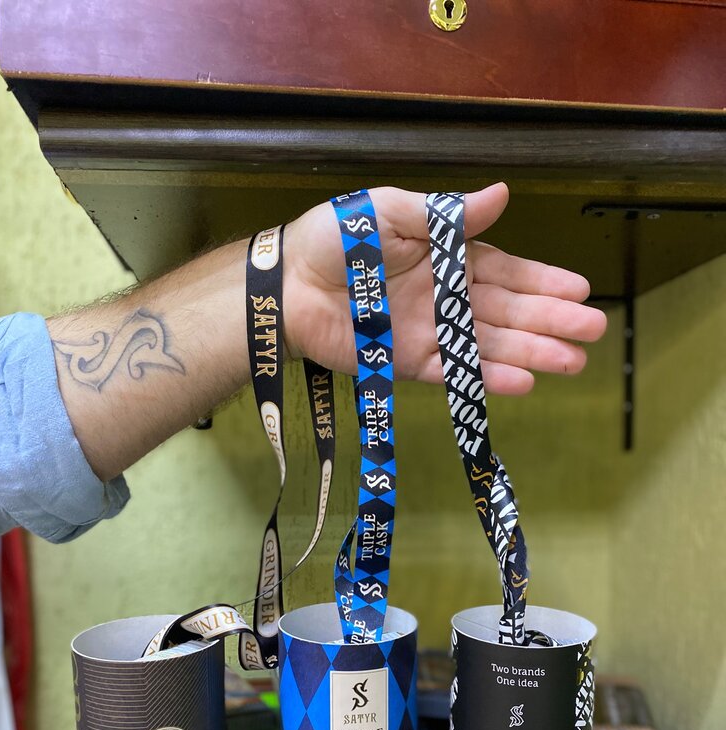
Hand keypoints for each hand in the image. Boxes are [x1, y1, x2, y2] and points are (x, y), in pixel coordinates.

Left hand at [283, 184, 606, 394]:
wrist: (288, 284)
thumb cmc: (336, 238)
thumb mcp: (394, 211)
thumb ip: (447, 213)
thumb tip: (503, 194)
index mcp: (446, 258)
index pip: (506, 272)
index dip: (543, 282)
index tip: (579, 291)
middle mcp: (445, 298)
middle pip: (508, 312)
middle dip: (551, 321)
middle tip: (593, 331)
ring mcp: (429, 333)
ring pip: (490, 346)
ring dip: (531, 354)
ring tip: (572, 362)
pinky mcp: (407, 363)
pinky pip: (454, 373)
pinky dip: (486, 378)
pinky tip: (522, 382)